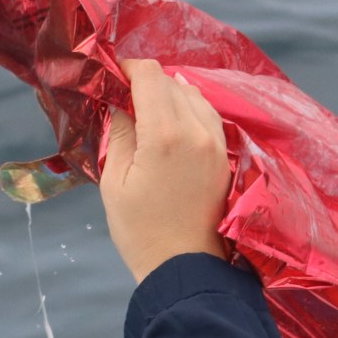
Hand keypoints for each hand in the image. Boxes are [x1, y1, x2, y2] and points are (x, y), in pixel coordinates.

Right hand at [98, 57, 230, 284]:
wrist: (184, 268)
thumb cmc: (140, 231)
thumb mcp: (115, 181)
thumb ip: (120, 132)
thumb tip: (120, 102)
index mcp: (166, 134)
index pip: (150, 75)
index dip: (128, 68)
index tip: (113, 77)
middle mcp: (197, 131)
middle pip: (171, 82)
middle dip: (146, 83)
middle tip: (124, 99)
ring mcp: (216, 143)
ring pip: (193, 95)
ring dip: (169, 95)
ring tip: (147, 112)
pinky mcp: (225, 157)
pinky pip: (208, 116)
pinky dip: (189, 110)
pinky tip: (173, 124)